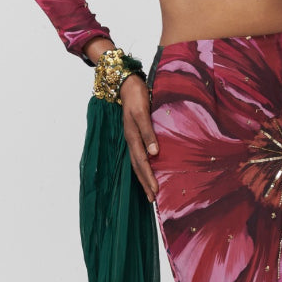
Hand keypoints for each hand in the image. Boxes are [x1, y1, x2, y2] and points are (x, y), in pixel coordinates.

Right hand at [119, 73, 158, 202]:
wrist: (126, 82)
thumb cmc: (136, 95)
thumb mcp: (142, 112)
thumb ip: (148, 132)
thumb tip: (155, 153)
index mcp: (133, 137)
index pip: (142, 163)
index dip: (148, 177)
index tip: (155, 192)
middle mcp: (131, 140)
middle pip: (138, 167)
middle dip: (145, 183)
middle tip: (152, 199)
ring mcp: (132, 138)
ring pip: (137, 162)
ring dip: (143, 177)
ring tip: (149, 191)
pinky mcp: (134, 134)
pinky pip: (138, 154)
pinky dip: (143, 166)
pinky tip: (148, 170)